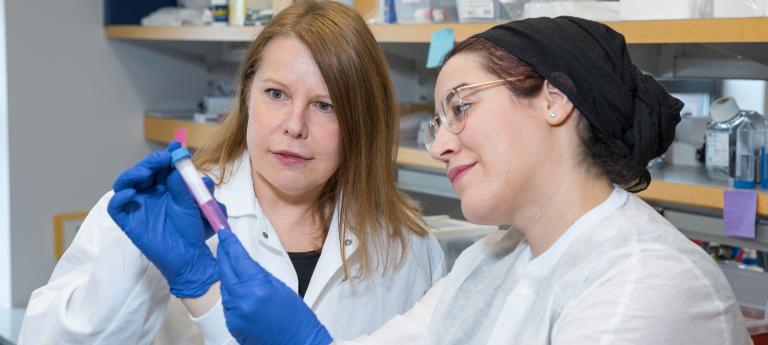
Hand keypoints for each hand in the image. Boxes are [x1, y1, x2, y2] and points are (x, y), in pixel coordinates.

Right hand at [107, 141, 225, 297]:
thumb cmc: (193, 228)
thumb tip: (174, 168)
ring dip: (133, 174)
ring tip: (146, 172)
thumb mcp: (193, 204)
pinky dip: (120, 198)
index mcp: (165, 187)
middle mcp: (149, 193)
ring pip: (125, 184)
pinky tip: (131, 193)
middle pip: (142, 172)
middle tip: (163, 159)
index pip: (161, 167)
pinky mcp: (127, 221)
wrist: (190, 255)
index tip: (176, 148)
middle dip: (151, 163)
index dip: (167, 156)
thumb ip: (184, 187)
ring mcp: (137, 206)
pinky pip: (116, 207)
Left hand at [217, 229, 332, 344]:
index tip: (223, 231)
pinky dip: (231, 294)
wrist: (298, 342)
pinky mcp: (232, 324)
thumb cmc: (295, 315)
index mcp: (257, 287)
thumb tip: (242, 262)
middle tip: (224, 242)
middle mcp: (242, 300)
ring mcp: (234, 314)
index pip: (237, 258)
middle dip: (224, 255)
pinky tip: (240, 290)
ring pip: (225, 287)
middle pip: (225, 270)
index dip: (229, 243)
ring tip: (234, 266)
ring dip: (228, 275)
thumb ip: (257, 273)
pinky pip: (228, 303)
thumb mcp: (279, 286)